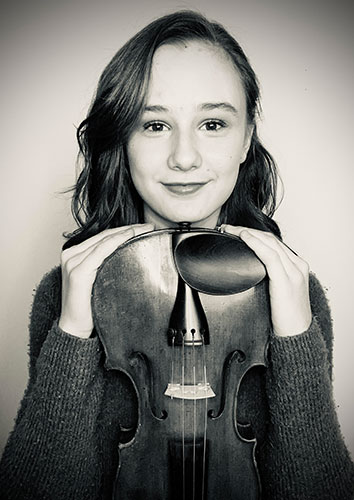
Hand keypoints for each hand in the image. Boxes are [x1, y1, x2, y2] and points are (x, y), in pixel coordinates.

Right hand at [59, 223, 153, 337]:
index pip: (102, 237)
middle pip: (104, 236)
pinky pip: (101, 251)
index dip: (123, 230)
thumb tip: (130, 256)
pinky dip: (117, 242)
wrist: (75, 329)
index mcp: (74, 255)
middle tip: (149, 226)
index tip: (143, 227)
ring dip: (127, 232)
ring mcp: (72, 262)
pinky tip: (131, 237)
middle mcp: (70, 255)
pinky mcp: (78, 271)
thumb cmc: (89, 307)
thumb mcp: (97, 281)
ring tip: (145, 230)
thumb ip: (106, 266)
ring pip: (104, 240)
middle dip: (128, 229)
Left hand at [221, 225, 311, 336]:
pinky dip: (255, 244)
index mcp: (297, 266)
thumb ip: (271, 277)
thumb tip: (250, 269)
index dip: (254, 233)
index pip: (274, 242)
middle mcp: (298, 265)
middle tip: (228, 227)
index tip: (236, 231)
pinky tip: (244, 238)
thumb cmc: (286, 317)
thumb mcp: (280, 291)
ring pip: (269, 243)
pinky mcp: (285, 279)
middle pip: (270, 239)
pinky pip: (269, 256)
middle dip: (247, 230)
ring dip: (247, 233)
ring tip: (230, 230)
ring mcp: (293, 271)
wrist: (297, 335)